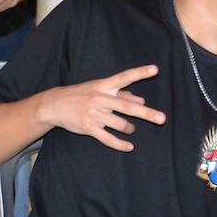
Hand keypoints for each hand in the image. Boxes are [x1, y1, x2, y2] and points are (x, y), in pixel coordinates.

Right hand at [41, 65, 165, 150]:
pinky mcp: (88, 127)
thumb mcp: (99, 89)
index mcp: (104, 85)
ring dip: (130, 128)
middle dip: (146, 113)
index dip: (140, 73)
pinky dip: (120, 144)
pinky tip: (129, 147)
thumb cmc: (81, 94)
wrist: (54, 104)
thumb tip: (142, 101)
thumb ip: (121, 94)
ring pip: (120, 124)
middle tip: (162, 118)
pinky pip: (108, 138)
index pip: (124, 77)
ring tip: (131, 129)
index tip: (155, 69)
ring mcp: (94, 114)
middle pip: (127, 106)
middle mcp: (100, 98)